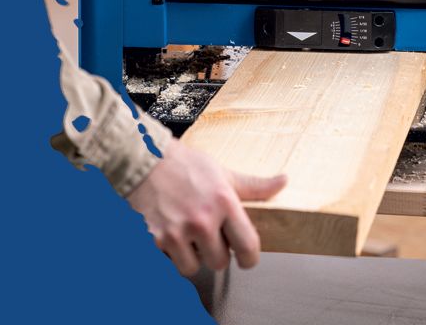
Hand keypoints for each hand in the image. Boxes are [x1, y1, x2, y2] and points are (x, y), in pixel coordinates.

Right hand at [126, 147, 286, 276]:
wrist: (141, 157)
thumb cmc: (183, 164)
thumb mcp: (222, 172)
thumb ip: (254, 185)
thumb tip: (283, 181)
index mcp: (223, 202)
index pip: (248, 248)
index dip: (248, 258)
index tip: (244, 258)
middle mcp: (202, 219)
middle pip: (219, 262)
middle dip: (213, 251)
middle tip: (203, 234)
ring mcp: (177, 231)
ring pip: (193, 267)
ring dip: (190, 255)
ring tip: (184, 234)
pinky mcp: (154, 238)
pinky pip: (168, 261)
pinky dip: (168, 252)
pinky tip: (167, 232)